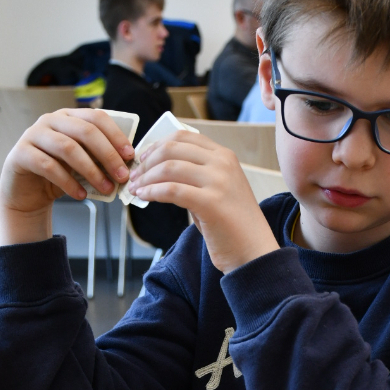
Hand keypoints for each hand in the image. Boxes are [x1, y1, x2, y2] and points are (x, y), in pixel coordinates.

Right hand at [0, 108, 134, 244]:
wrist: (28, 193)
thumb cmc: (60, 174)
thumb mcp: (83, 163)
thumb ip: (99, 158)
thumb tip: (127, 165)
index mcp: (69, 116)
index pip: (96, 117)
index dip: (115, 135)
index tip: (130, 156)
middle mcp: (50, 120)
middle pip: (84, 131)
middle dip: (108, 154)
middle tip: (122, 176)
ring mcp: (33, 134)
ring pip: (68, 148)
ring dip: (91, 171)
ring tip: (106, 189)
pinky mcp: (21, 153)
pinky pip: (49, 166)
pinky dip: (68, 183)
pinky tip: (81, 195)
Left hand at [127, 130, 279, 272]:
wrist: (254, 252)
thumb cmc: (233, 225)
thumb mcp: (217, 189)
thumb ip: (195, 175)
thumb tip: (158, 170)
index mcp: (225, 156)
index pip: (184, 137)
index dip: (157, 144)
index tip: (143, 158)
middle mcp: (223, 163)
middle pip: (172, 149)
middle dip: (147, 161)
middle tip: (135, 175)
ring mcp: (218, 182)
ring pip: (169, 168)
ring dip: (146, 178)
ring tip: (136, 188)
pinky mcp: (210, 203)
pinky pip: (171, 190)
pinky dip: (152, 192)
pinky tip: (143, 197)